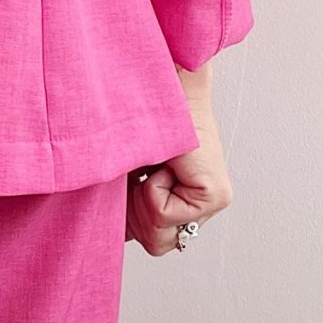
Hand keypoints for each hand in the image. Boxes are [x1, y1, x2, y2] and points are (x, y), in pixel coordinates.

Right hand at [126, 63, 233, 256]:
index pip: (151, 236)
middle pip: (157, 243)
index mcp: (184, 194)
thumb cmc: (132, 112)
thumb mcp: (119, 166)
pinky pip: (164, 214)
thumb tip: (107, 230)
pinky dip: (149, 190)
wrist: (159, 79)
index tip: (131, 180)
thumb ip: (118, 202)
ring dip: (140, 205)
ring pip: (159, 239)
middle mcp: (202, 201)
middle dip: (134, 218)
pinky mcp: (215, 194)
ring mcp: (212, 199)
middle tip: (136, 177)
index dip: (129, 218)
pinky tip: (159, 162)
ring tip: (146, 167)